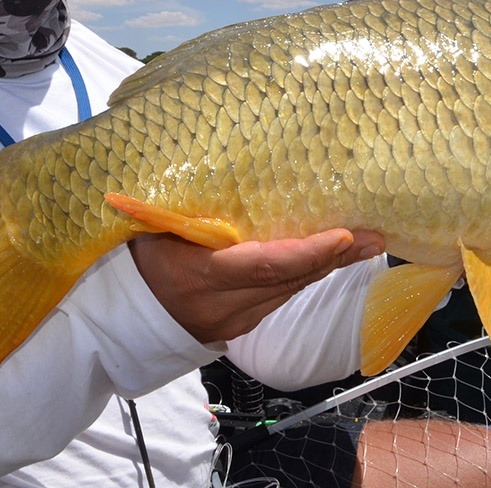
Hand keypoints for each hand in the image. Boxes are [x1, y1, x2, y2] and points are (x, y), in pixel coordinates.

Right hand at [129, 228, 385, 343]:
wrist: (116, 317)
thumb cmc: (133, 257)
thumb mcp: (153, 227)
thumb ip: (192, 209)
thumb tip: (228, 164)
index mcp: (197, 275)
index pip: (261, 267)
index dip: (304, 254)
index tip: (342, 236)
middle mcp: (219, 306)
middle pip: (286, 281)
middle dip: (334, 258)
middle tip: (374, 234)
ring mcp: (230, 322)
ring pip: (288, 292)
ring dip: (328, 267)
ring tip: (366, 242)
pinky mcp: (237, 327)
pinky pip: (278, 298)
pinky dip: (305, 276)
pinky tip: (331, 258)